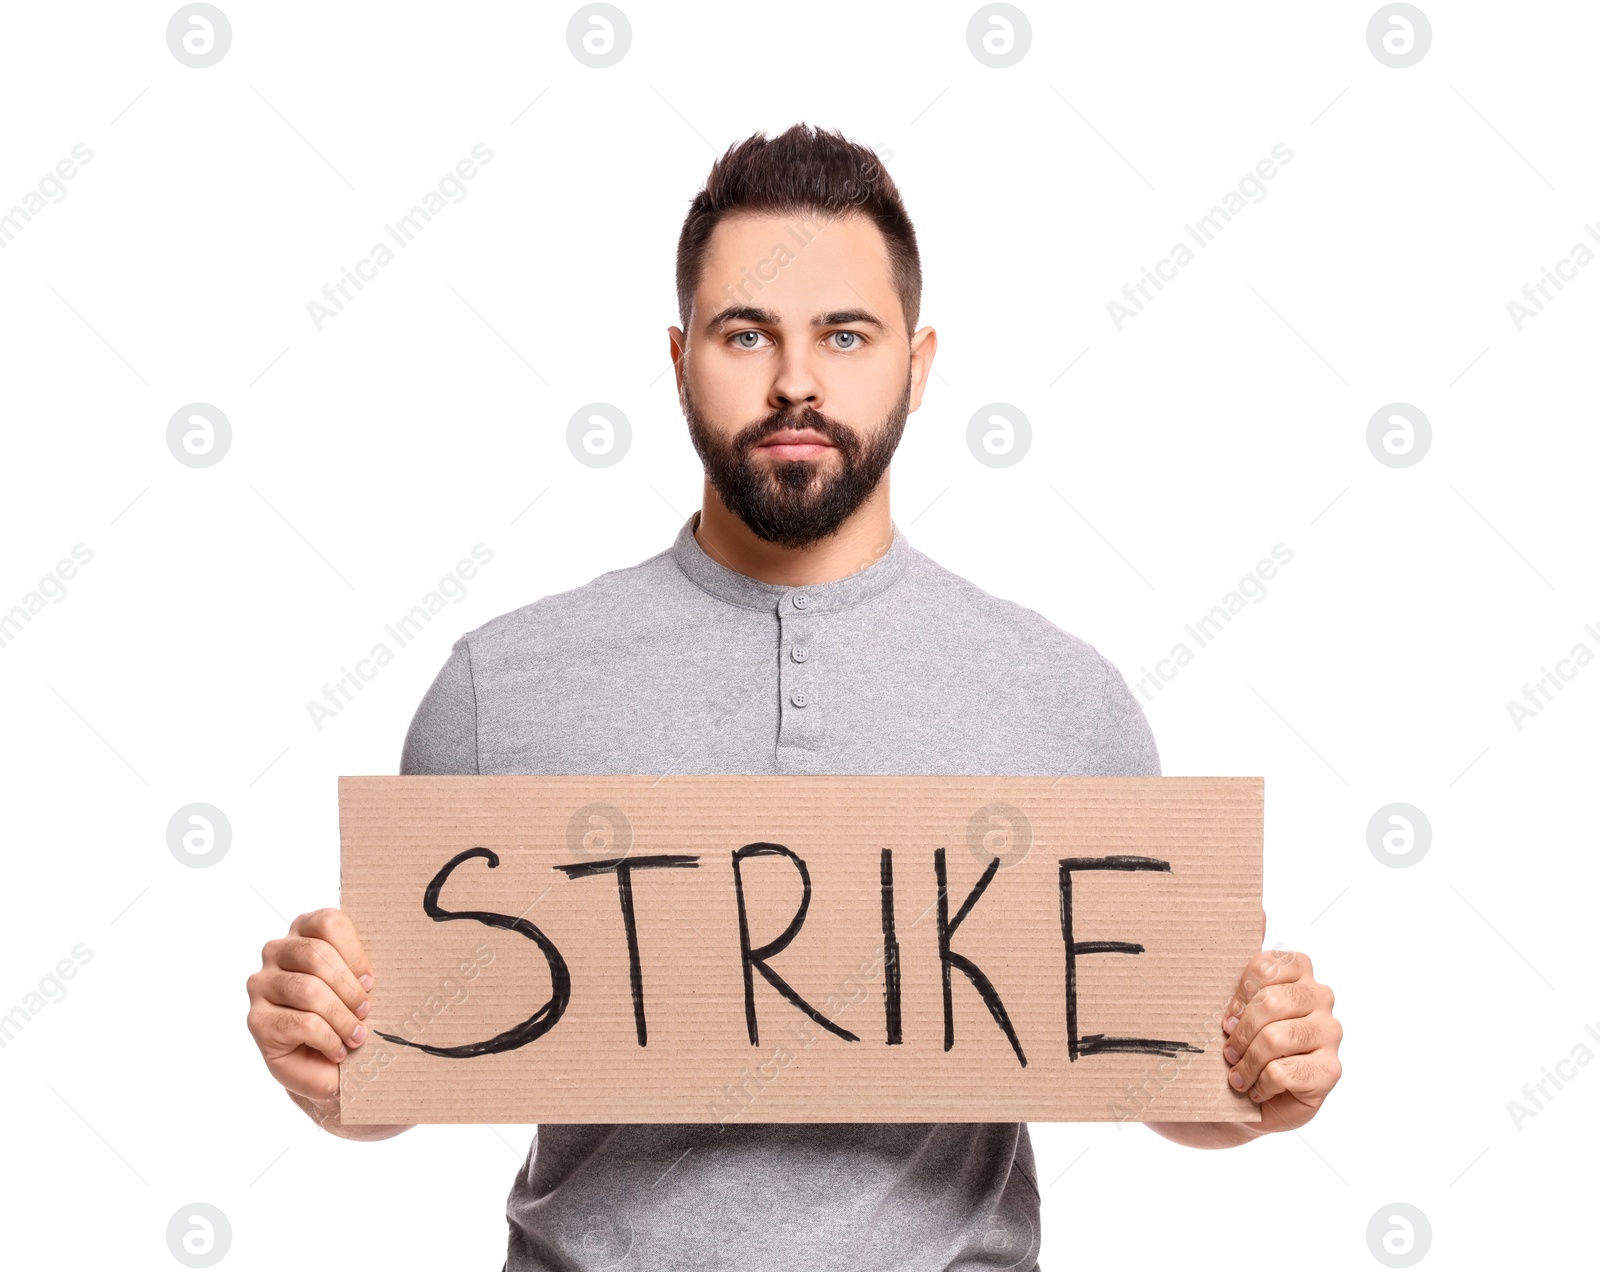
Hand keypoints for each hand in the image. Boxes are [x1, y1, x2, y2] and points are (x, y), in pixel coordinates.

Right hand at [246, 908, 374, 1106]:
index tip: (369, 981)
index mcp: (303, 931)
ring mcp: (261, 985)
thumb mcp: (356, 985)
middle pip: (316, 954)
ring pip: (309, 990)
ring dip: (342, 1017)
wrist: (323, 1067)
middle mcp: (276, 952)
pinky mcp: (257, 1020)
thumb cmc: (343, 1018)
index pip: (328, 922)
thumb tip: (371, 974)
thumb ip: (359, 968)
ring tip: (356, 1036)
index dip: (354, 953)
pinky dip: (329, 1039)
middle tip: (365, 1011)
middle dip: (349, 988)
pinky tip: (337, 1050)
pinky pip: (302, 1023)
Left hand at [1221, 946, 1342, 1132]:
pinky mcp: (1331, 1070)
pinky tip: (1257, 1088)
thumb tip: (1257, 908)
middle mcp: (1320, 996)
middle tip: (1228, 1050)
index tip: (1226, 1019)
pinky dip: (1260, 1083)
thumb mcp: (1238, 997)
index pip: (1265, 967)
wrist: (1260, 1095)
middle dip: (1240, 1032)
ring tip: (1237, 1074)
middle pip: (1271, 1003)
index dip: (1238, 997)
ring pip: (1275, 1038)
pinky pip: (1283, 1071)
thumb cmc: (1248, 1041)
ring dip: (1246, 1062)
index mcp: (1298, 970)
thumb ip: (1249, 957)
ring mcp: (1329, 1033)